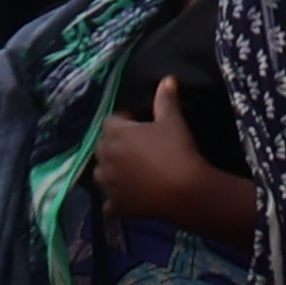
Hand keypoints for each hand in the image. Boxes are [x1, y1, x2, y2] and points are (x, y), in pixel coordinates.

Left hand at [88, 80, 256, 241]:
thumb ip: (165, 99)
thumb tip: (167, 79)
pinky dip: (113, 202)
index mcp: (116, 135)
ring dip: (109, 171)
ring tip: (127, 171)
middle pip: (102, 147)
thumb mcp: (173, 121)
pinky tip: (124, 200)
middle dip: (114, 145)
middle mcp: (106, 158)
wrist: (185, 190)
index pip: (110, 121)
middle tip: (136, 147)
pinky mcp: (117, 205)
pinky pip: (108, 204)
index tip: (139, 124)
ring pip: (101, 174)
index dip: (124, 121)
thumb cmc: (177, 151)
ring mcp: (109, 184)